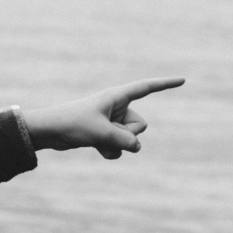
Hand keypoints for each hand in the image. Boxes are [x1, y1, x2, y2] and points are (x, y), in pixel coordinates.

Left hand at [23, 77, 183, 159]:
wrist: (49, 132)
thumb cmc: (73, 124)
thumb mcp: (102, 133)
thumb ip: (125, 141)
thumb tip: (137, 148)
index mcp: (117, 96)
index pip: (146, 88)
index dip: (165, 84)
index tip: (183, 81)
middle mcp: (118, 107)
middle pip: (140, 125)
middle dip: (127, 134)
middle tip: (104, 131)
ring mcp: (113, 121)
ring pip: (131, 139)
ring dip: (116, 144)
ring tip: (95, 139)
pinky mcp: (107, 134)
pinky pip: (121, 148)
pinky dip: (111, 151)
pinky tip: (96, 148)